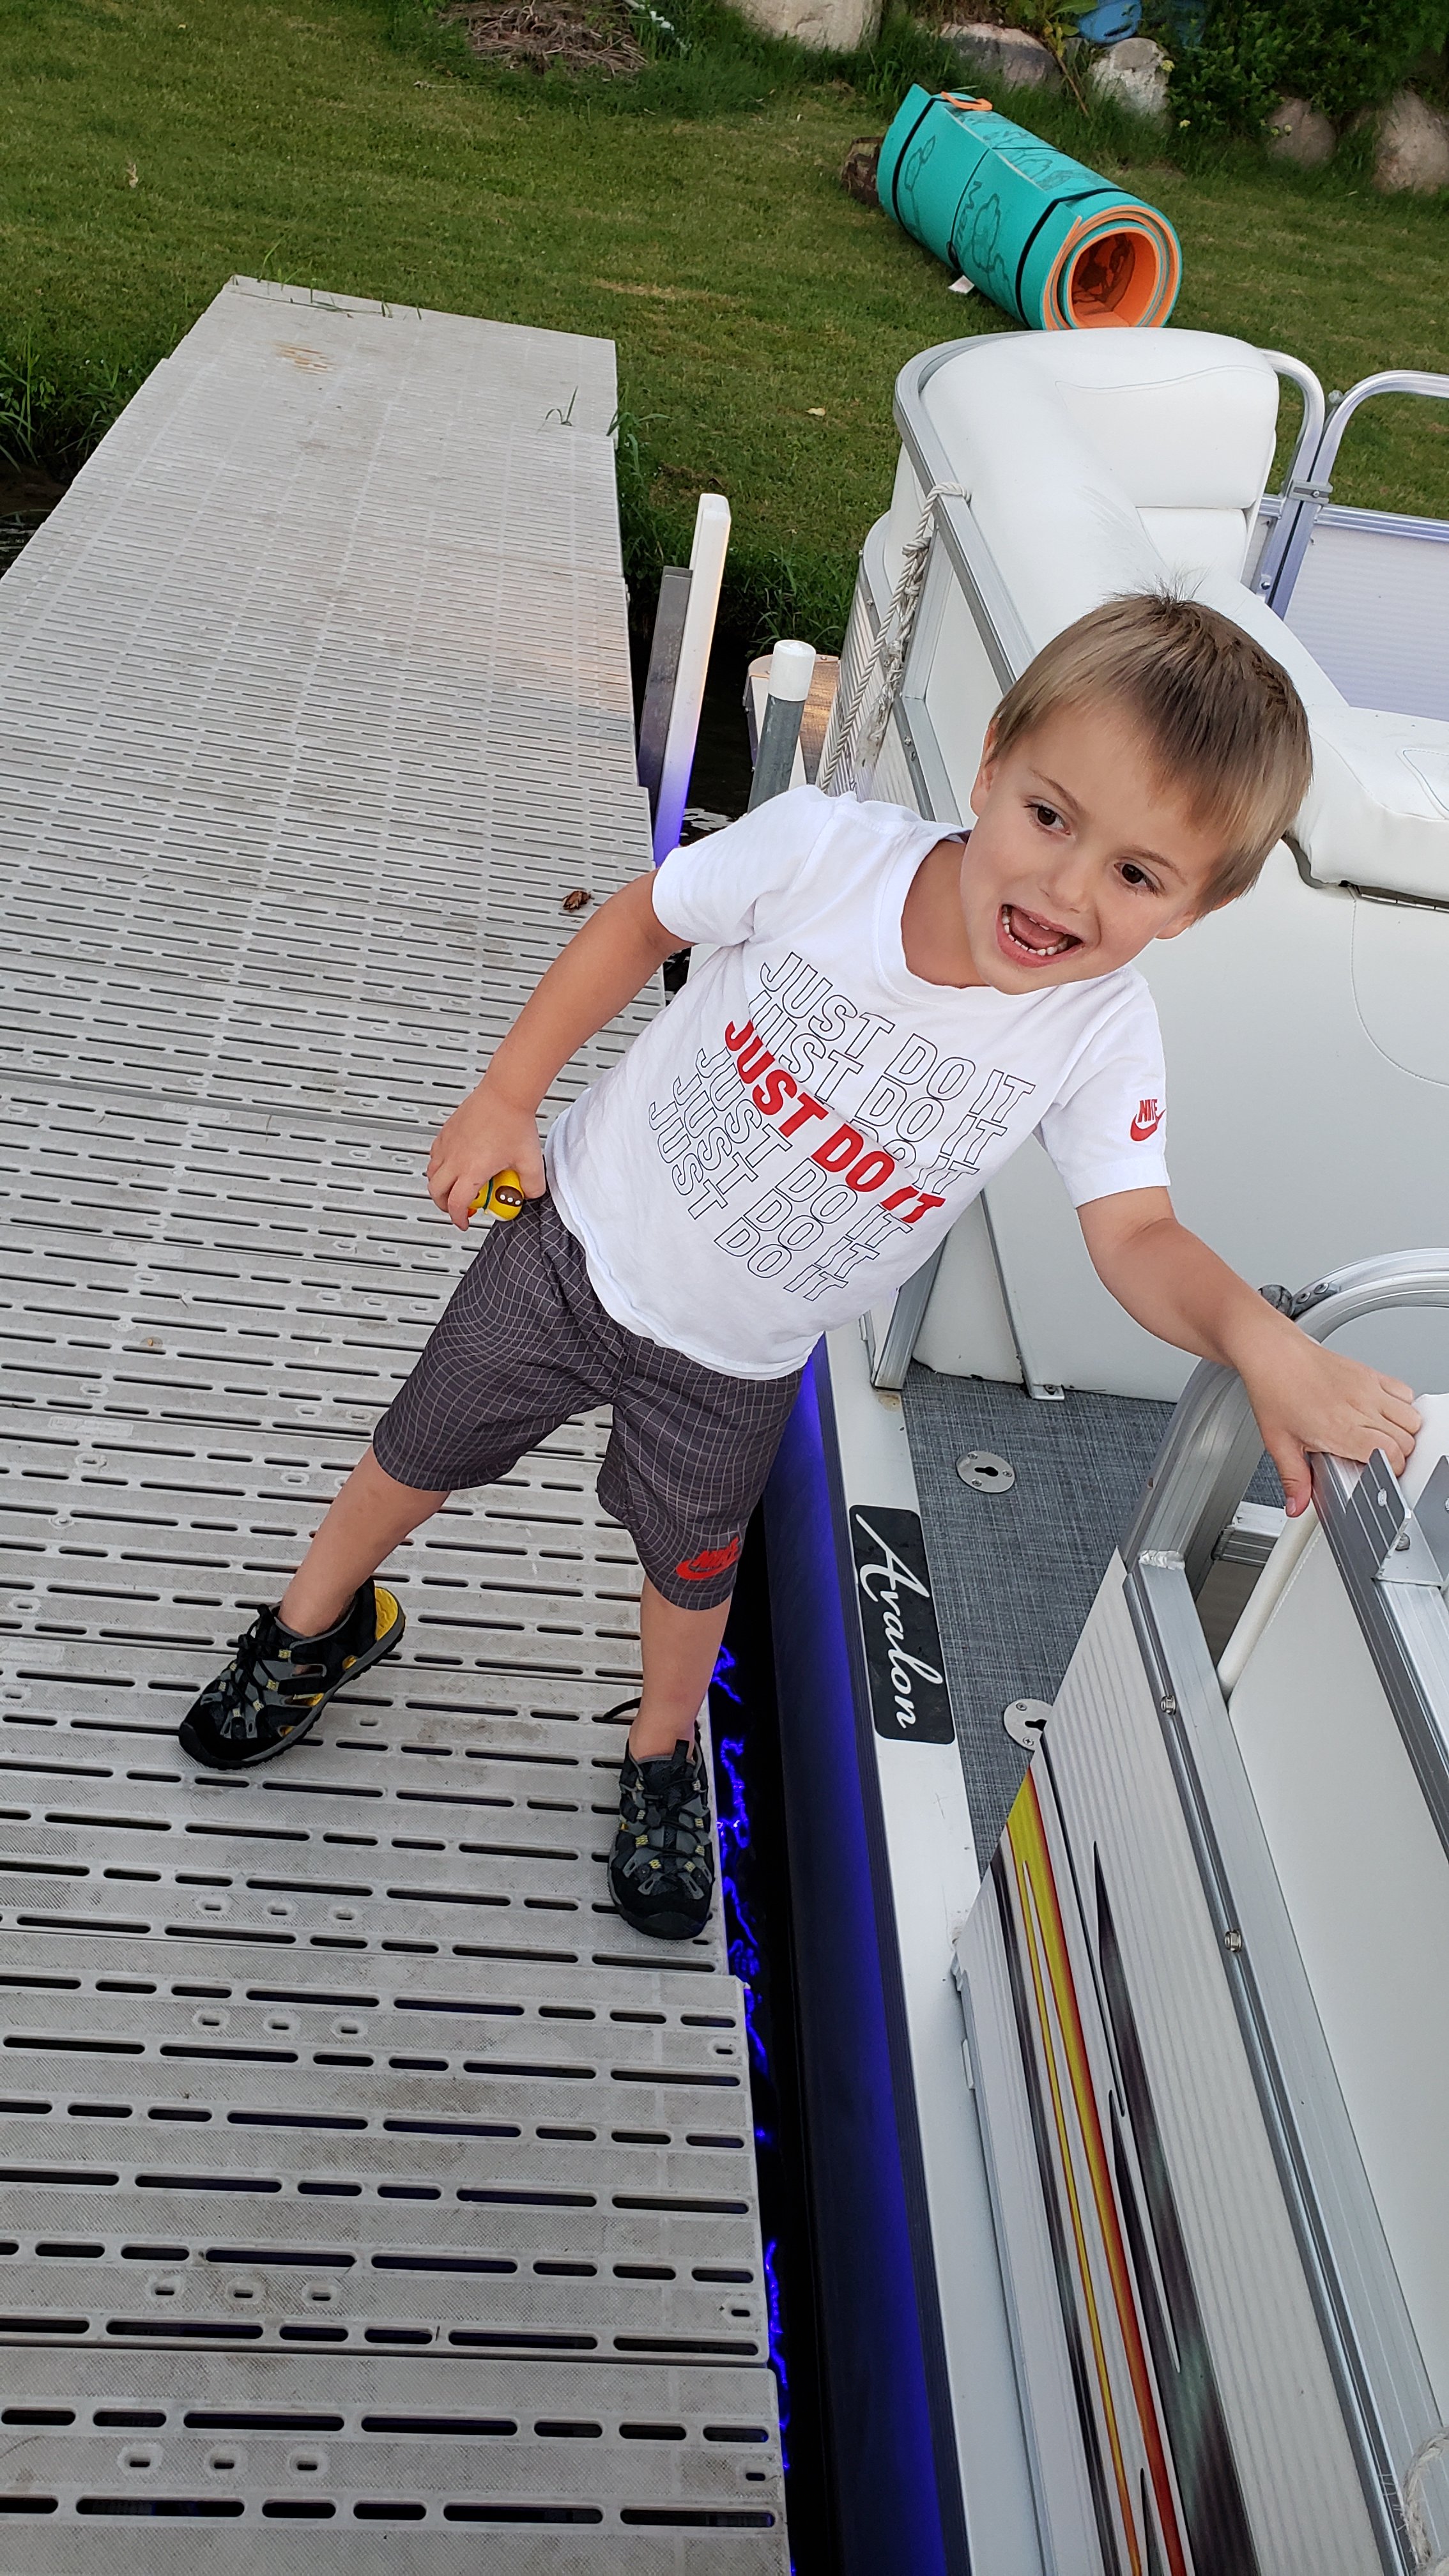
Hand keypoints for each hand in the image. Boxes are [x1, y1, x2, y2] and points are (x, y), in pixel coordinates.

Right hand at [426, 1083, 545, 1232]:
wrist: (506, 1093)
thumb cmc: (514, 1122)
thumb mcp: (531, 1162)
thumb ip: (533, 1185)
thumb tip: (529, 1194)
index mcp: (471, 1170)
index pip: (457, 1204)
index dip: (459, 1219)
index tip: (464, 1222)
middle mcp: (454, 1158)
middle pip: (436, 1191)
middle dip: (444, 1205)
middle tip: (456, 1208)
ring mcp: (448, 1143)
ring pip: (431, 1172)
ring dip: (440, 1185)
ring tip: (454, 1186)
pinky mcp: (447, 1131)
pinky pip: (435, 1154)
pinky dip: (439, 1165)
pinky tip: (453, 1162)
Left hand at [1239, 1324, 1420, 1518]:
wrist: (1273, 1354)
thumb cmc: (1274, 1391)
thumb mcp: (1279, 1443)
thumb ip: (1294, 1479)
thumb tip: (1297, 1505)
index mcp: (1340, 1428)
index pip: (1389, 1454)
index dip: (1389, 1470)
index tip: (1376, 1473)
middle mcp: (1359, 1407)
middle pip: (1405, 1439)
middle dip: (1397, 1456)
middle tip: (1376, 1459)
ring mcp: (1368, 1389)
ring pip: (1411, 1417)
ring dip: (1403, 1432)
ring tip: (1381, 1438)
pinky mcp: (1370, 1374)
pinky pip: (1405, 1391)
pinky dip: (1403, 1406)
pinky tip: (1383, 1414)